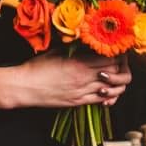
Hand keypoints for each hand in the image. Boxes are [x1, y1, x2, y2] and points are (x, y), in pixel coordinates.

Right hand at [18, 52, 132, 108]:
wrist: (26, 87)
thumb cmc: (38, 67)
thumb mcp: (57, 51)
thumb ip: (74, 48)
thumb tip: (86, 43)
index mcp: (79, 62)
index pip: (109, 57)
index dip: (116, 53)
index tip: (116, 50)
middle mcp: (84, 77)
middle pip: (114, 72)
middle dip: (119, 66)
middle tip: (118, 62)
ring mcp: (82, 91)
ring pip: (111, 87)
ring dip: (115, 81)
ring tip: (113, 76)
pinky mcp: (78, 102)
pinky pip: (100, 99)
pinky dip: (107, 95)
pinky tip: (106, 90)